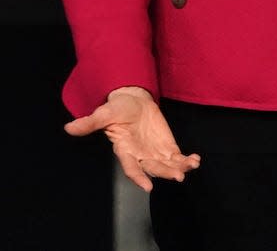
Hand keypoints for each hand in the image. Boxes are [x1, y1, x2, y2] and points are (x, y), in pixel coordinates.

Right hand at [64, 86, 200, 191]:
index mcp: (124, 150)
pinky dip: (186, 160)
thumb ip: (90, 122)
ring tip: (191, 166)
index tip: (148, 187)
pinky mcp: (167, 146)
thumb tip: (69, 127)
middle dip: (166, 172)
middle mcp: (140, 155)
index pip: (131, 167)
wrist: (133, 100)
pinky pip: (177, 157)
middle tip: (178, 176)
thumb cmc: (117, 109)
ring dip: (179, 168)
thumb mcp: (104, 113)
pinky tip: (195, 160)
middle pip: (153, 168)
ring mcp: (154, 152)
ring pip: (167, 165)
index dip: (138, 177)